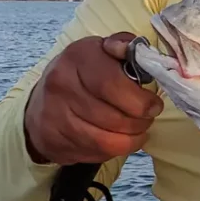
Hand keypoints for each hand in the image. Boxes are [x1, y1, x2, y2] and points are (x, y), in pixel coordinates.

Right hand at [23, 32, 162, 165]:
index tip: (154, 106)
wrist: (45, 100)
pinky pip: (96, 152)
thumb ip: (125, 48)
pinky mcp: (53, 140)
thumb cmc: (86, 73)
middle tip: (148, 118)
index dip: (139, 100)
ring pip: (105, 139)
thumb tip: (140, 52)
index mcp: (78, 56)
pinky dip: (118, 149)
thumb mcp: (104, 51)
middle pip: (112, 116)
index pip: (111, 84)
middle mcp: (61, 84)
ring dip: (132, 138)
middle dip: (139, 122)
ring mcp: (54, 114)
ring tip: (138, 129)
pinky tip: (123, 139)